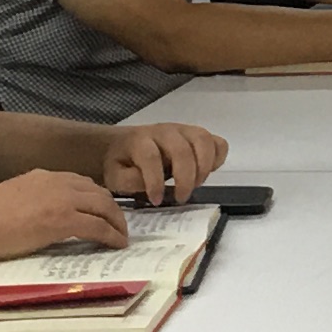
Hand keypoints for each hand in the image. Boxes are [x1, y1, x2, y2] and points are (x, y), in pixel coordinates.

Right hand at [0, 170, 128, 262]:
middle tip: (118, 225)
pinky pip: (98, 227)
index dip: (96, 198)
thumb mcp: (11, 198)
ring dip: (117, 222)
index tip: (103, 210)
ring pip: (105, 206)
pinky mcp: (63, 220)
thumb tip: (41, 215)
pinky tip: (117, 244)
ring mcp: (61, 200)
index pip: (81, 183)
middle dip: (113, 209)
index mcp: (42, 176)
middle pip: (99, 192)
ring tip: (120, 236)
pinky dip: (112, 235)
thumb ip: (32, 200)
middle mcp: (56, 182)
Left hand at [104, 120, 229, 204]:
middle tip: (181, 197)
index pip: (151, 157)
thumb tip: (150, 184)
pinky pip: (217, 143)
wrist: (123, 144)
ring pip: (204, 140)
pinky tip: (206, 173)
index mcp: (139, 140)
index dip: (155, 181)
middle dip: (185, 178)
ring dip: (204, 167)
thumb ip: (129, 181)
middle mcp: (164, 131)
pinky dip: (217, 159)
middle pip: (181, 149)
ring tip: (196, 185)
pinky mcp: (197, 135)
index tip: (156, 201)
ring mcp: (184, 130)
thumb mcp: (114, 176)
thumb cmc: (121, 163)